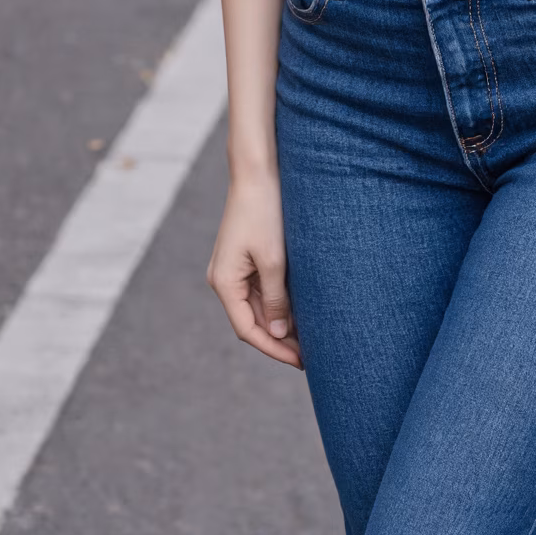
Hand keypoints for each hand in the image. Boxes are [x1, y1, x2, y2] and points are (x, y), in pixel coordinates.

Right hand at [206, 171, 302, 367]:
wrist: (258, 173)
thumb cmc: (265, 212)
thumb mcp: (274, 259)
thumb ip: (276, 299)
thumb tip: (278, 333)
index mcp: (224, 283)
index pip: (248, 330)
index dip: (273, 348)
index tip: (300, 361)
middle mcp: (224, 280)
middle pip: (253, 321)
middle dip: (280, 339)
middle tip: (311, 355)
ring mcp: (233, 270)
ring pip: (259, 307)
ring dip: (282, 322)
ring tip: (311, 337)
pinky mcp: (245, 259)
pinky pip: (261, 290)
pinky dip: (280, 302)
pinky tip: (301, 311)